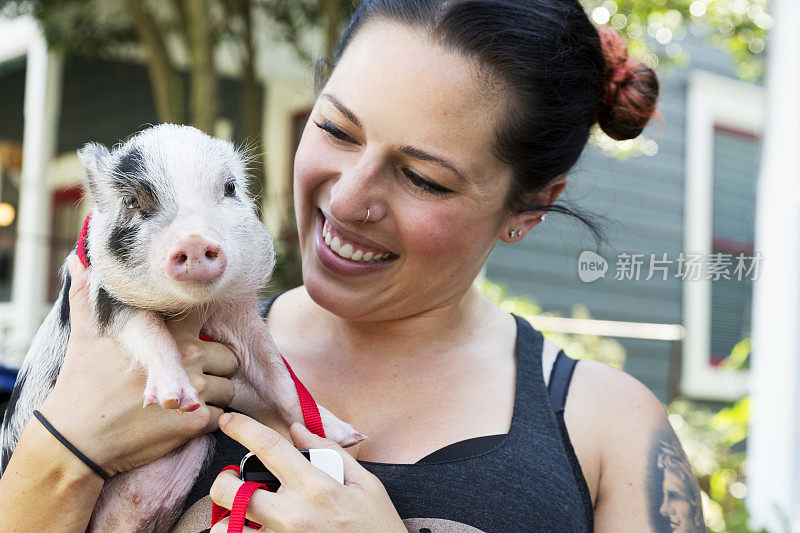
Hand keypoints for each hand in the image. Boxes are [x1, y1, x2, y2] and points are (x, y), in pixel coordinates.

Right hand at [38, 254, 238, 475]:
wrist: (75, 439)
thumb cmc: (81, 383)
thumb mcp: (86, 333)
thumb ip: (88, 294)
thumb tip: (76, 258)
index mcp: (167, 331)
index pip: (210, 311)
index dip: (214, 317)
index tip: (209, 328)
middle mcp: (187, 355)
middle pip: (229, 358)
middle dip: (215, 369)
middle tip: (189, 379)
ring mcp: (194, 388)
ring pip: (229, 389)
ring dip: (213, 397)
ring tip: (183, 402)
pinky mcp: (195, 421)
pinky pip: (221, 417)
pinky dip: (206, 422)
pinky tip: (180, 422)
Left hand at [209, 413, 406, 531]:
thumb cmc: (378, 529)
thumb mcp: (366, 484)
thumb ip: (328, 452)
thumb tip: (298, 429)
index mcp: (316, 487)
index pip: (268, 447)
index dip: (242, 428)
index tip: (228, 421)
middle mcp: (292, 515)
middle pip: (228, 491)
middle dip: (224, 481)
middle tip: (236, 482)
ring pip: (226, 529)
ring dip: (229, 519)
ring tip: (245, 516)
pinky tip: (258, 530)